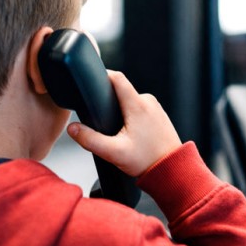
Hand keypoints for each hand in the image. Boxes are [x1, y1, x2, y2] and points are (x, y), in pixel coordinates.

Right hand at [67, 71, 181, 176]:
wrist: (172, 170)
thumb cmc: (147, 161)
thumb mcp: (113, 152)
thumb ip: (90, 139)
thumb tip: (73, 128)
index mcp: (137, 105)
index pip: (117, 78)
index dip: (102, 75)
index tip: (91, 80)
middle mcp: (148, 102)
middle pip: (122, 91)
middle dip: (109, 101)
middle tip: (100, 118)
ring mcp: (155, 108)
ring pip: (130, 101)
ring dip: (121, 110)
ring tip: (117, 130)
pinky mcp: (159, 115)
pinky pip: (140, 109)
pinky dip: (132, 116)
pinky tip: (130, 133)